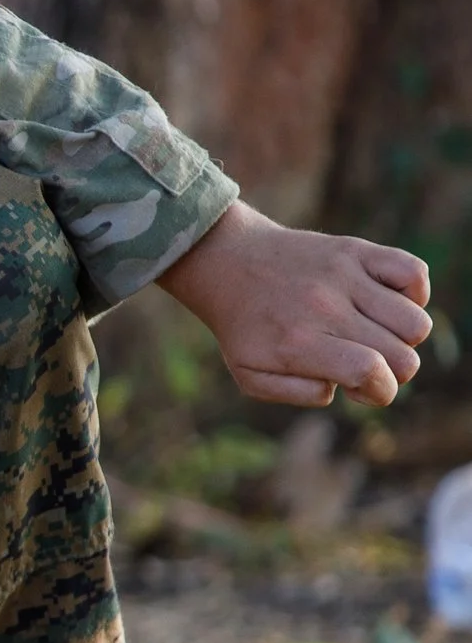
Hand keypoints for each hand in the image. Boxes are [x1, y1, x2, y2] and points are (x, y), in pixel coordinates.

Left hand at [156, 199, 432, 408]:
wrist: (226, 261)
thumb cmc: (243, 327)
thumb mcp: (250, 375)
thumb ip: (296, 393)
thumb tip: (338, 387)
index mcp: (298, 343)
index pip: (368, 371)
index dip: (378, 391)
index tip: (358, 387)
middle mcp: (325, 307)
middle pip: (402, 357)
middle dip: (391, 374)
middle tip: (360, 362)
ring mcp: (343, 275)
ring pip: (416, 323)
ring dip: (404, 340)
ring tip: (373, 334)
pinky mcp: (355, 249)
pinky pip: (413, 272)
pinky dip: (414, 294)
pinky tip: (386, 303)